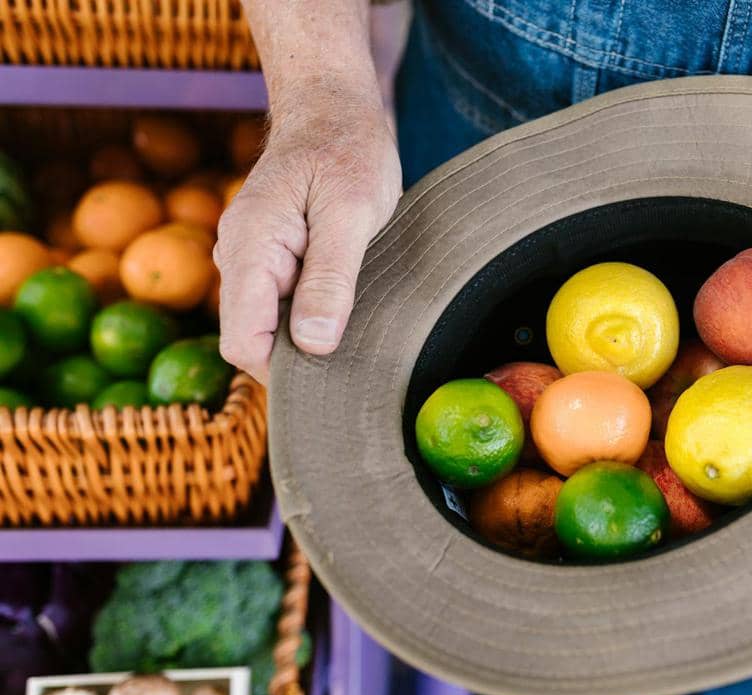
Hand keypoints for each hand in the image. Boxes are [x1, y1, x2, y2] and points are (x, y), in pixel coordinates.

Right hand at [214, 90, 402, 383]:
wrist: (331, 106)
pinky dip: (312, 314)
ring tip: (358, 326)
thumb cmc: (346, 150)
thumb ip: (330, 278)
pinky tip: (349, 306)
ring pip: (269, 324)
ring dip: (308, 336)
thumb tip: (313, 344)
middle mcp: (237, 258)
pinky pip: (281, 302)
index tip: (333, 376)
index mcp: (249, 250)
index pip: (242, 342)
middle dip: (298, 359)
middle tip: (357, 356)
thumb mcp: (351, 212)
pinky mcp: (270, 256)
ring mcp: (250, 258)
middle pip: (253, 339)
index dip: (283, 372)